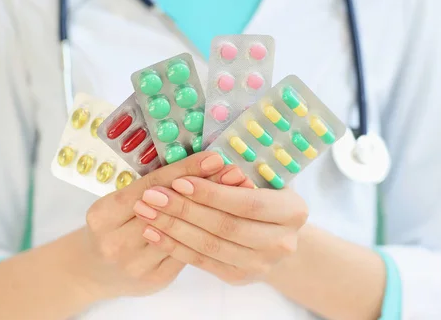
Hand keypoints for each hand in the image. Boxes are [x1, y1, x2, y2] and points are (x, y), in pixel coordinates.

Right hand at [83, 151, 227, 298]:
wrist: (92, 271)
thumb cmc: (111, 226)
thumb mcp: (118, 201)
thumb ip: (152, 186)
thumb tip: (199, 163)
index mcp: (103, 215)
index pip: (149, 186)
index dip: (183, 171)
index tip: (212, 158)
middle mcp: (116, 242)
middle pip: (167, 209)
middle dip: (204, 188)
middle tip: (233, 173)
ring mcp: (136, 265)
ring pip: (181, 233)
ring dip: (211, 210)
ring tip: (236, 193)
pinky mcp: (155, 279)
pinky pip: (186, 251)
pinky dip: (206, 232)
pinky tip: (224, 219)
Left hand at [133, 172, 308, 284]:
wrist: (276, 233)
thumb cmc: (265, 194)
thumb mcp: (262, 177)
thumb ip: (240, 173)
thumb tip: (211, 162)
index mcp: (293, 211)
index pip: (247, 203)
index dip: (212, 194)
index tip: (179, 181)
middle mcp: (281, 243)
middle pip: (225, 227)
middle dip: (185, 210)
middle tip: (153, 196)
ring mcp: (260, 264)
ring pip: (210, 246)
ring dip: (174, 228)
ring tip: (147, 211)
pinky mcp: (239, 277)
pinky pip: (202, 261)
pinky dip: (175, 246)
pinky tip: (154, 231)